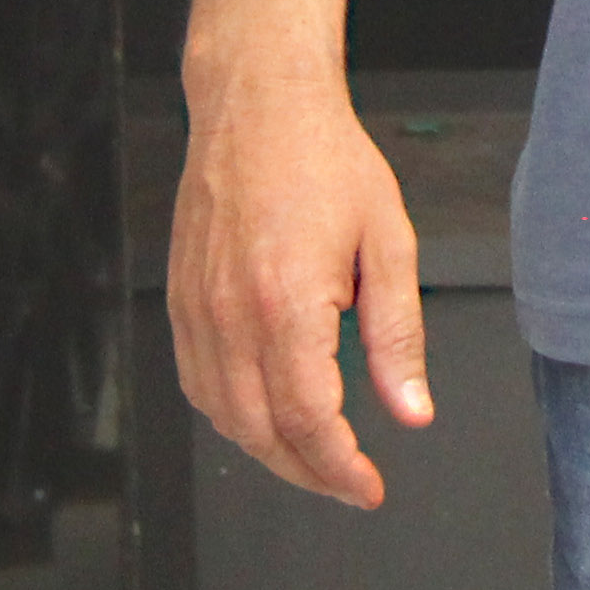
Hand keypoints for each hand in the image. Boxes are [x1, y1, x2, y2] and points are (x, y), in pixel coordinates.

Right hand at [171, 71, 431, 505]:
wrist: (258, 102)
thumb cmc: (324, 158)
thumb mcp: (388, 241)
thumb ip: (398, 336)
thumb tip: (411, 410)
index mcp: (286, 303)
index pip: (308, 421)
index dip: (340, 468)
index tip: (368, 487)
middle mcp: (230, 315)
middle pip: (260, 433)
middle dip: (307, 472)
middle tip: (348, 482)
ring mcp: (195, 310)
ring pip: (222, 416)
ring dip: (268, 450)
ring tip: (314, 456)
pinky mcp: (178, 301)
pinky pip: (197, 383)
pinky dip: (230, 414)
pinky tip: (265, 412)